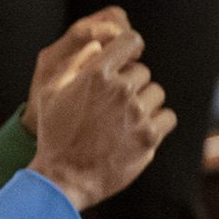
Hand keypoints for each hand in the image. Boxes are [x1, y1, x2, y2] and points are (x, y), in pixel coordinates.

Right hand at [27, 22, 174, 209]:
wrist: (63, 177)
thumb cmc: (55, 134)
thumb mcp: (51, 92)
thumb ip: (75, 64)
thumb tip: (97, 46)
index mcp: (96, 74)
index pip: (131, 41)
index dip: (131, 47)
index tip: (128, 60)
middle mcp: (120, 89)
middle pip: (143, 72)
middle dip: (132, 84)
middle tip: (115, 105)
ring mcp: (137, 113)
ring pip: (156, 93)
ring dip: (145, 103)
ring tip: (126, 120)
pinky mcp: (149, 136)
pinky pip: (168, 117)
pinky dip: (158, 123)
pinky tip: (140, 132)